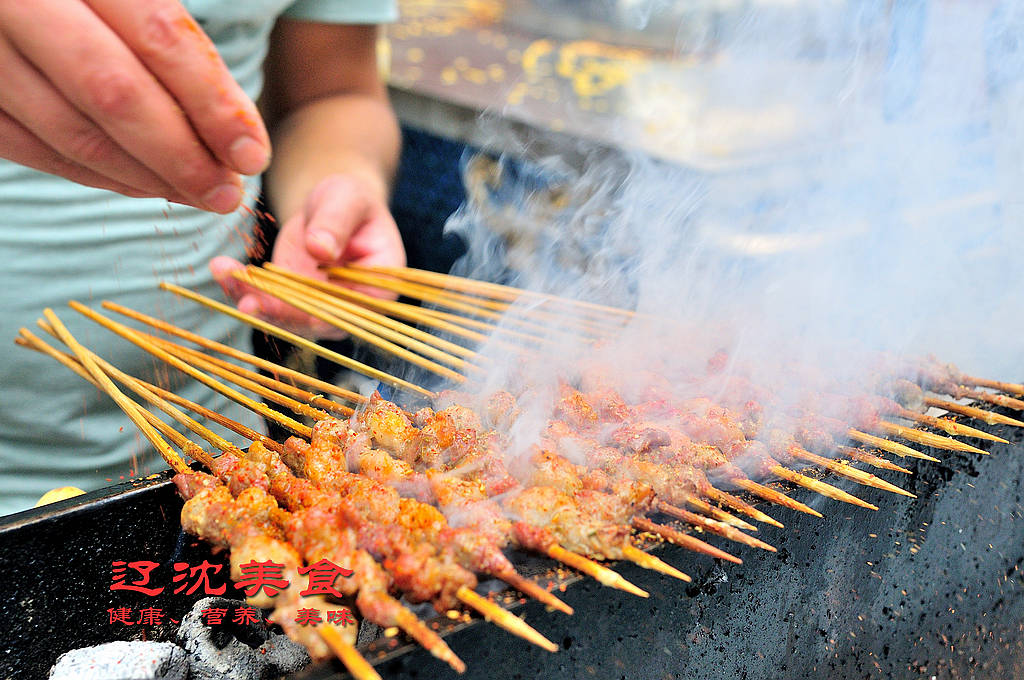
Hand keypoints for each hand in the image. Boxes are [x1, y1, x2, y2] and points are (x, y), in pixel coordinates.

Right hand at [0, 0, 269, 211]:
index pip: (160, 36)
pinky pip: (32, 147)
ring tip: (197, 194)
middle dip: (182, 155)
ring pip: (71, 131)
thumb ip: (176, 43)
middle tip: (226, 192)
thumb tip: (239, 132)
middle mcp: (19, 0)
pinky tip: (143, 184)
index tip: (252, 154)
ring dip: (145, 176)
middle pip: (114, 92)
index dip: (213, 102)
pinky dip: (94, 174)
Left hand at [211, 173, 405, 337]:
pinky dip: (242, 289)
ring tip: (226, 274)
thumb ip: (337, 223)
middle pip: (317, 320)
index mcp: (379, 286)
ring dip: (254, 301)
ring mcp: (320, 309)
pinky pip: (267, 304)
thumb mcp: (347, 199)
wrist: (330, 208)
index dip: (326, 313)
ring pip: (287, 318)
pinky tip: (222, 269)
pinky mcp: (293, 304)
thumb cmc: (349, 200)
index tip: (295, 306)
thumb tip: (320, 250)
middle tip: (247, 299)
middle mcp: (351, 307)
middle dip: (280, 312)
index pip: (356, 309)